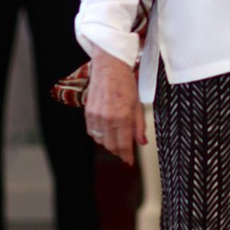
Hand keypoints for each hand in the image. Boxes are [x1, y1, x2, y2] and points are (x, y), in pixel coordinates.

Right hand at [84, 47, 146, 165]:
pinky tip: (106, 132)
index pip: (123, 145)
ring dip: (109, 144)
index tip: (129, 161)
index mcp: (122, 117)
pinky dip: (99, 135)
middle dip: (118, 151)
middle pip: (111, 146)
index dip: (126, 156)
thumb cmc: (125, 83)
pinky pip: (92, 131)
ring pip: (101, 140)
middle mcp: (107, 118)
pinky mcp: (88, 112)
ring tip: (117, 141)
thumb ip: (139, 125)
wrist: (110, 67)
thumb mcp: (138, 105)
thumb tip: (141, 142)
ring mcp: (96, 116)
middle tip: (125, 152)